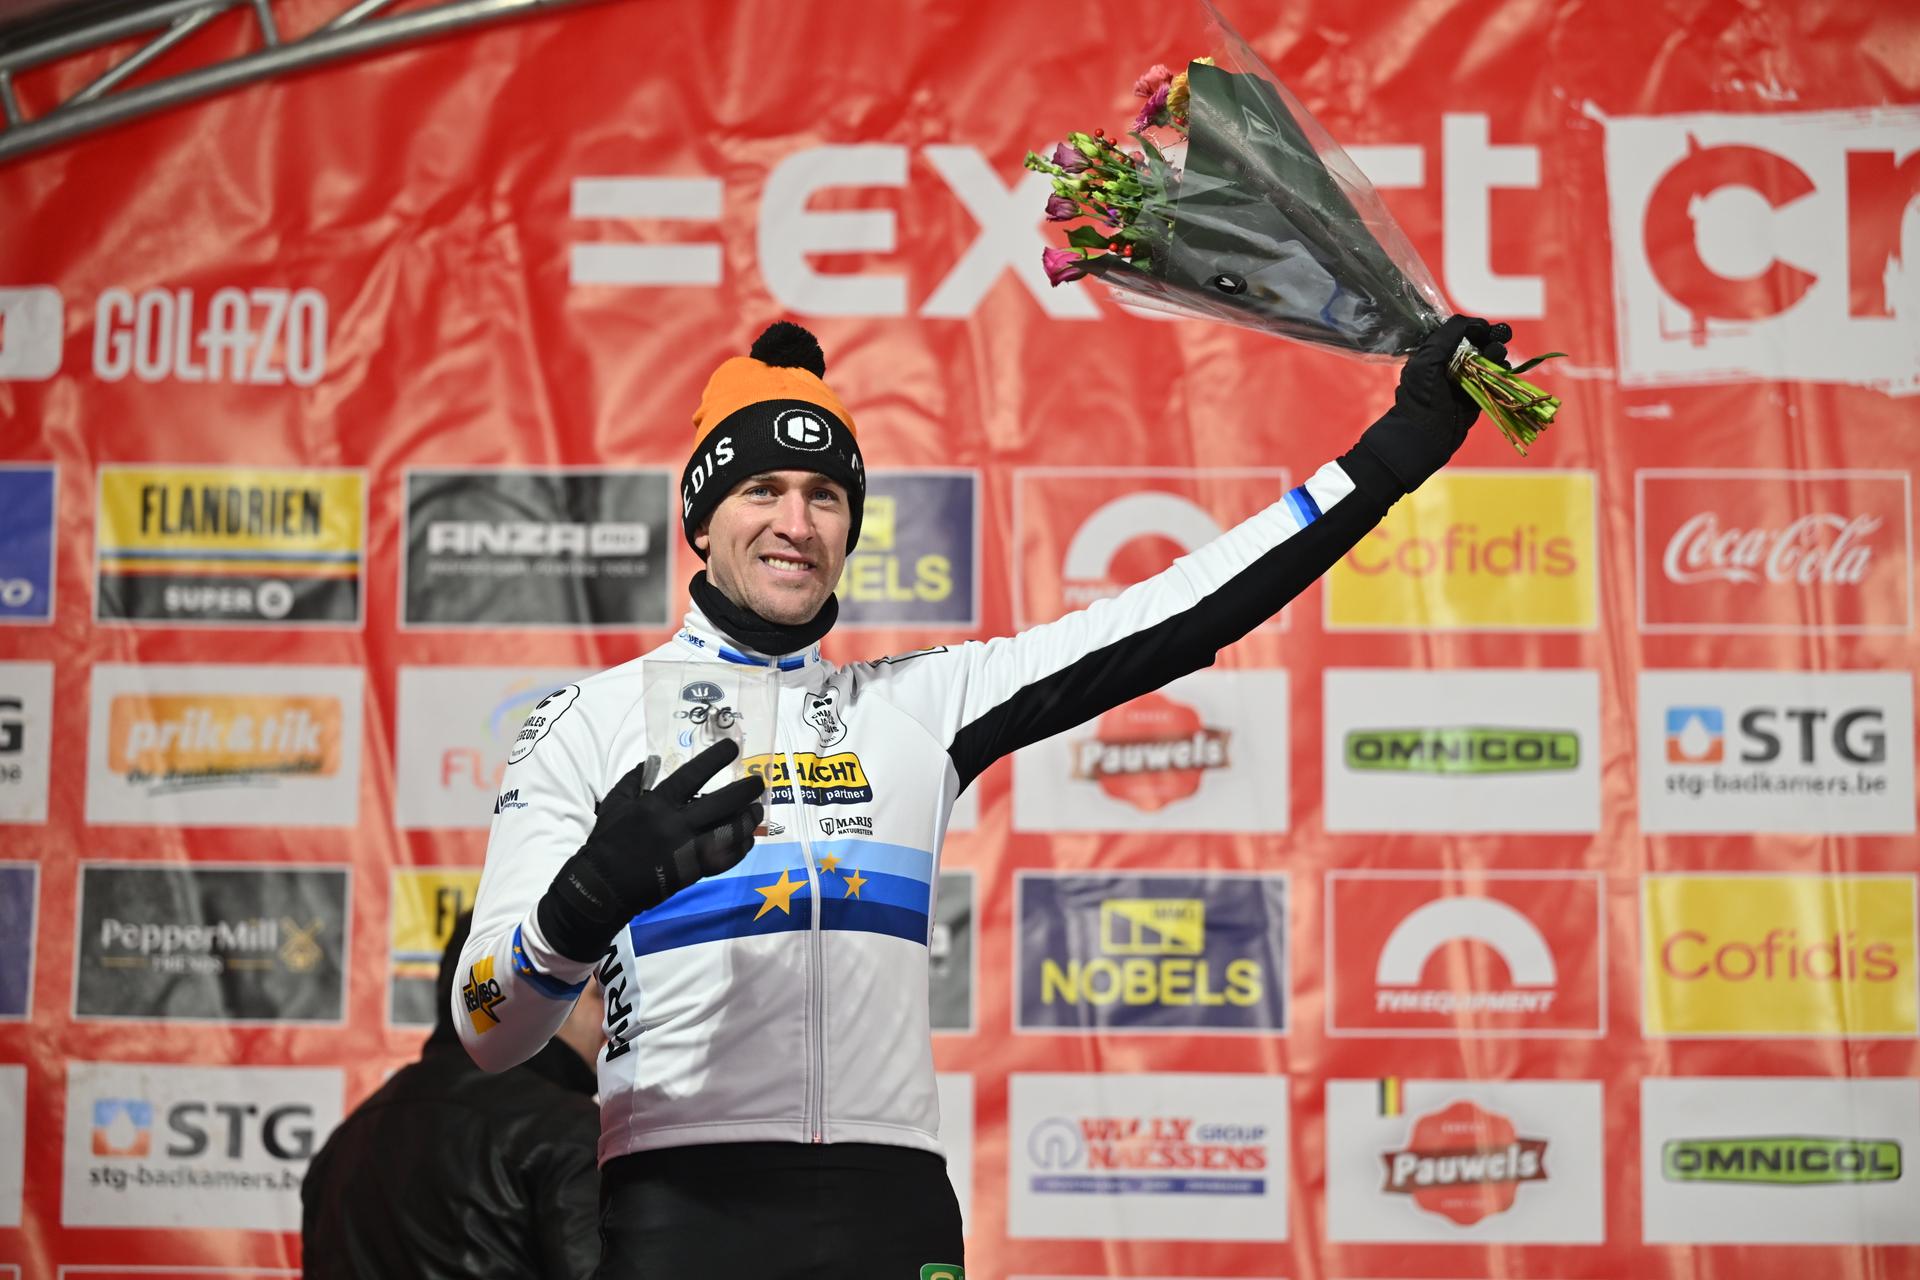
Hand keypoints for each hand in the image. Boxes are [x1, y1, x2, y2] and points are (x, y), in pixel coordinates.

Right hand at [537, 739, 765, 962]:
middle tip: (759, 782)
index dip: (715, 759)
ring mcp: (687, 850)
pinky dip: (740, 849)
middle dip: (745, 791)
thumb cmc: (606, 843)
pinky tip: (748, 838)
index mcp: (656, 805)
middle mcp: (676, 825)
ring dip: (748, 820)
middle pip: (721, 804)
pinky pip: (725, 859)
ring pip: (729, 832)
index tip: (733, 747)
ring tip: (757, 809)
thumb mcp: (613, 804)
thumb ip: (633, 780)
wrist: (603, 887)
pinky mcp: (693, 872)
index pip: (692, 775)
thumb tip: (650, 762)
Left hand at [1358, 314, 1507, 494]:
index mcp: (1435, 353)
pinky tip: (1502, 368)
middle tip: (1499, 338)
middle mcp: (1450, 363)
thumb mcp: (1428, 359)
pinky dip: (1500, 371)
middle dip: (1489, 339)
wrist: (1425, 434)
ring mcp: (1465, 379)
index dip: (1474, 327)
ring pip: (1487, 359)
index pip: (1458, 332)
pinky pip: (1493, 378)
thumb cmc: (1422, 396)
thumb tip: (1474, 323)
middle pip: (1477, 343)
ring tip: (1497, 355)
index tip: (1484, 328)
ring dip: (1496, 354)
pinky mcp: (1477, 394)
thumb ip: (1447, 336)